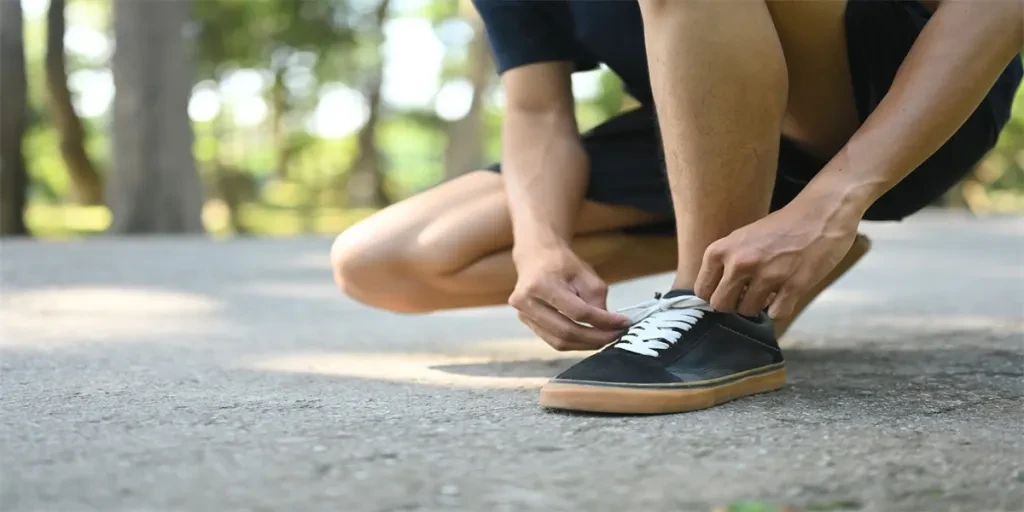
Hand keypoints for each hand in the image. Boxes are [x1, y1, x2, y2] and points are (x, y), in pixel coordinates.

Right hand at [510, 243, 631, 350]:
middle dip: (595, 338)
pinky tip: (588, 339)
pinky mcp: (526, 323)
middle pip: (566, 331)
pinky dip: (573, 343)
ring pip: (558, 341)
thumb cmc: (562, 263)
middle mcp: (527, 302)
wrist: (536, 256)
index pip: (577, 312)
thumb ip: (596, 300)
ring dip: (585, 344)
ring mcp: (523, 315)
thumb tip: (607, 327)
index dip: (603, 321)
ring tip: (603, 339)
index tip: (623, 324)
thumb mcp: (586, 274)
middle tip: (615, 336)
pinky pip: (552, 340)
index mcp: (542, 284)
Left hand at [694, 199, 859, 318]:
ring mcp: (767, 275)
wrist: (820, 214)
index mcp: (722, 250)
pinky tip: (786, 294)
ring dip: (758, 306)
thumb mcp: (742, 238)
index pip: (702, 290)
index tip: (727, 292)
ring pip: (748, 312)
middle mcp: (740, 263)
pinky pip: (776, 314)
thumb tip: (715, 294)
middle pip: (721, 305)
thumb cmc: (780, 227)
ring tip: (770, 290)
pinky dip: (781, 309)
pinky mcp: (793, 285)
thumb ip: (726, 263)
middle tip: (748, 295)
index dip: (715, 294)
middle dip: (733, 304)